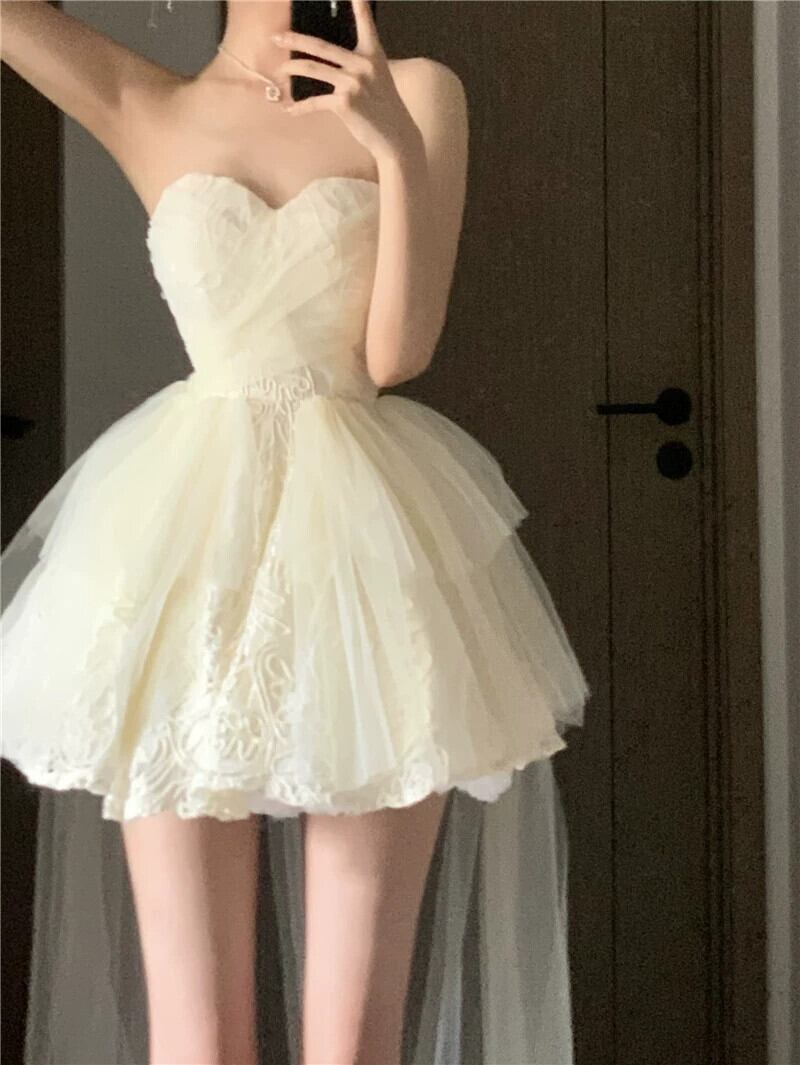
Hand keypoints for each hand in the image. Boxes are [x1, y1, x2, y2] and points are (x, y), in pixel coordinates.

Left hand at [271, 0, 420, 162]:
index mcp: (372, 53)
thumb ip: (359, 60)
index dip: (357, 2)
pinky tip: (289, 110)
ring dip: (292, 70)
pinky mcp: (344, 104)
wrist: (394, 134)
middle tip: (276, 37)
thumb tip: (332, 56)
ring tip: (280, 71)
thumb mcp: (378, 75)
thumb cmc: (383, 104)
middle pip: (321, 46)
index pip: (365, 21)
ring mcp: (352, 83)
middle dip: (295, 40)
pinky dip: (300, 107)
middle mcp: (362, 64)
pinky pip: (315, 102)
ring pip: (313, 69)